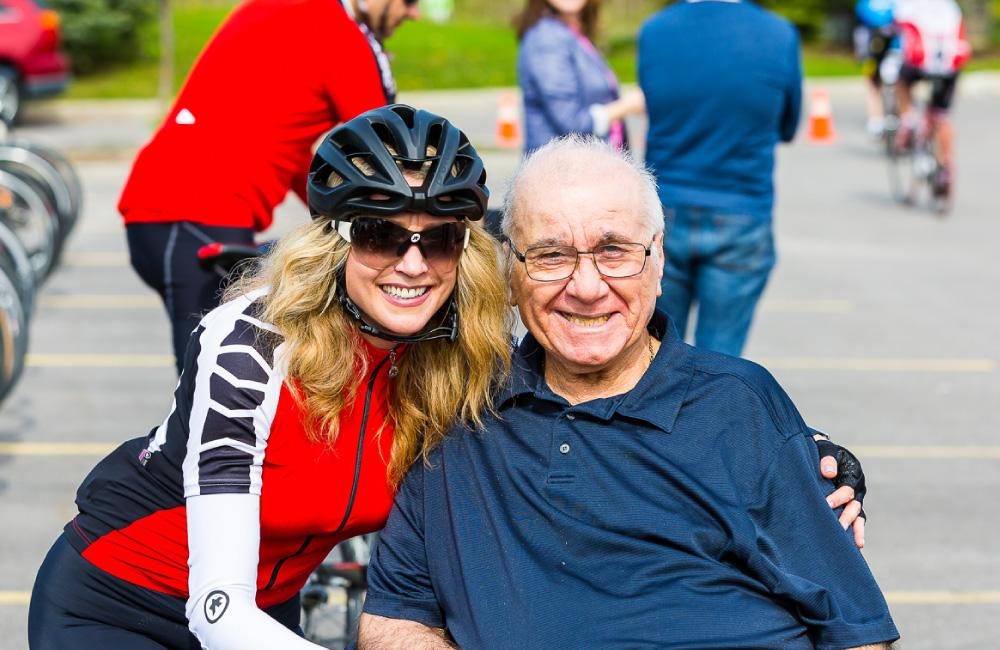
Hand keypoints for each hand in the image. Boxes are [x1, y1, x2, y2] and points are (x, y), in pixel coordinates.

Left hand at [813, 433, 866, 548]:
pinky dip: (856, 532)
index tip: (826, 504)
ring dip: (856, 529)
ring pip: (858, 517)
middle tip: (839, 527)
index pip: (847, 489)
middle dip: (846, 517)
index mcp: (853, 474)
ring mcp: (855, 500)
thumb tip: (828, 473)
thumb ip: (827, 460)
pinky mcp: (850, 508)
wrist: (823, 455)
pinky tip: (856, 546)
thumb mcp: (826, 450)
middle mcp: (857, 488)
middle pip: (854, 506)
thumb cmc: (823, 452)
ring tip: (857, 543)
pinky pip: (856, 522)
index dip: (838, 497)